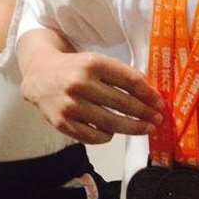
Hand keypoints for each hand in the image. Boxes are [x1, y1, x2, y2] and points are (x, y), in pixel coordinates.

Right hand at [20, 50, 165, 144]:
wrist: (38, 75)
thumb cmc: (74, 68)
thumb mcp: (96, 62)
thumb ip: (120, 74)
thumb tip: (149, 93)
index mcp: (93, 63)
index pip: (129, 81)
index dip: (148, 94)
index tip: (160, 102)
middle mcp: (80, 83)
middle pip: (123, 103)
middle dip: (145, 113)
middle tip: (158, 119)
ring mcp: (70, 105)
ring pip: (110, 123)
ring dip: (133, 128)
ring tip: (145, 129)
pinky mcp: (62, 123)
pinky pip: (93, 136)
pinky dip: (107, 136)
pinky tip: (113, 132)